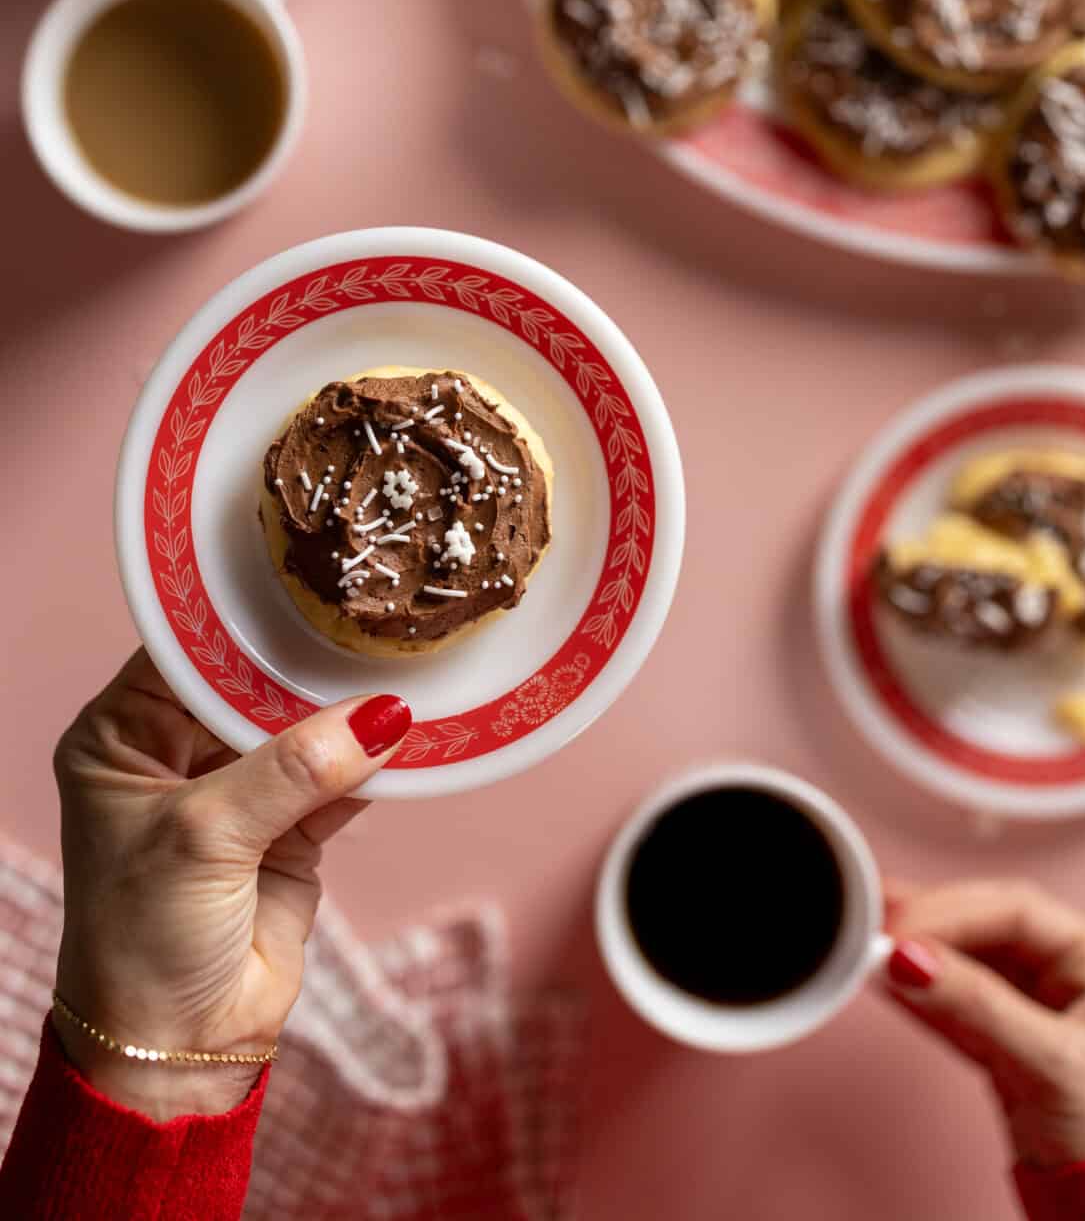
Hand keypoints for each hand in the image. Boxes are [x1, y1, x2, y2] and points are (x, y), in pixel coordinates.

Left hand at [52, 649, 411, 1120]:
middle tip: (372, 618)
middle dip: (308, 664)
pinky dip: (374, 760)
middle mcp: (177, 752)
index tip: (308, 585)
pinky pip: (340, 776)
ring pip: (302, 727)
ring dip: (349, 711)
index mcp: (122, 736)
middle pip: (252, 684)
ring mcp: (239, 789)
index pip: (187, 654)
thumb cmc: (144, 938)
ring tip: (404, 661)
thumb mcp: (204, 837)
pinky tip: (414, 728)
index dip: (244, 624)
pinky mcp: (291, 828)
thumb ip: (291, 769)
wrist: (177, 1047)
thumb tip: (380, 716)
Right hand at [883, 879, 1084, 1168]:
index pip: (1019, 912)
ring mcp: (1041, 1012)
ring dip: (919, 956)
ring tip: (868, 941)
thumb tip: (911, 960)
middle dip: (931, 925)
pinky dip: (922, 996)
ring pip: (968, 965)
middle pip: (989, 929)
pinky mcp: (1010, 1047)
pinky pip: (957, 1007)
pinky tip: (887, 980)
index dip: (955, 912)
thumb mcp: (1053, 1064)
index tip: (903, 928)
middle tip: (877, 924)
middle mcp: (1076, 977)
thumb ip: (978, 1006)